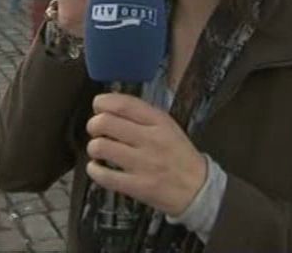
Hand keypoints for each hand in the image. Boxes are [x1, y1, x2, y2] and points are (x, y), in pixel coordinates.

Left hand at [85, 93, 207, 217]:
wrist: (198, 188)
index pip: (123, 104)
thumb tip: (108, 106)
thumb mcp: (168, 127)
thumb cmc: (179, 155)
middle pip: (105, 123)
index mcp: (159, 121)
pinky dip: (94, 170)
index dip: (102, 103)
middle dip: (93, 124)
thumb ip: (141, 115)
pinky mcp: (137, 186)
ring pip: (101, 147)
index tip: (98, 107)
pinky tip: (97, 167)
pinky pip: (104, 176)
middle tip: (96, 130)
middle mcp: (150, 140)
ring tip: (99, 150)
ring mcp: (143, 164)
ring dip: (93, 147)